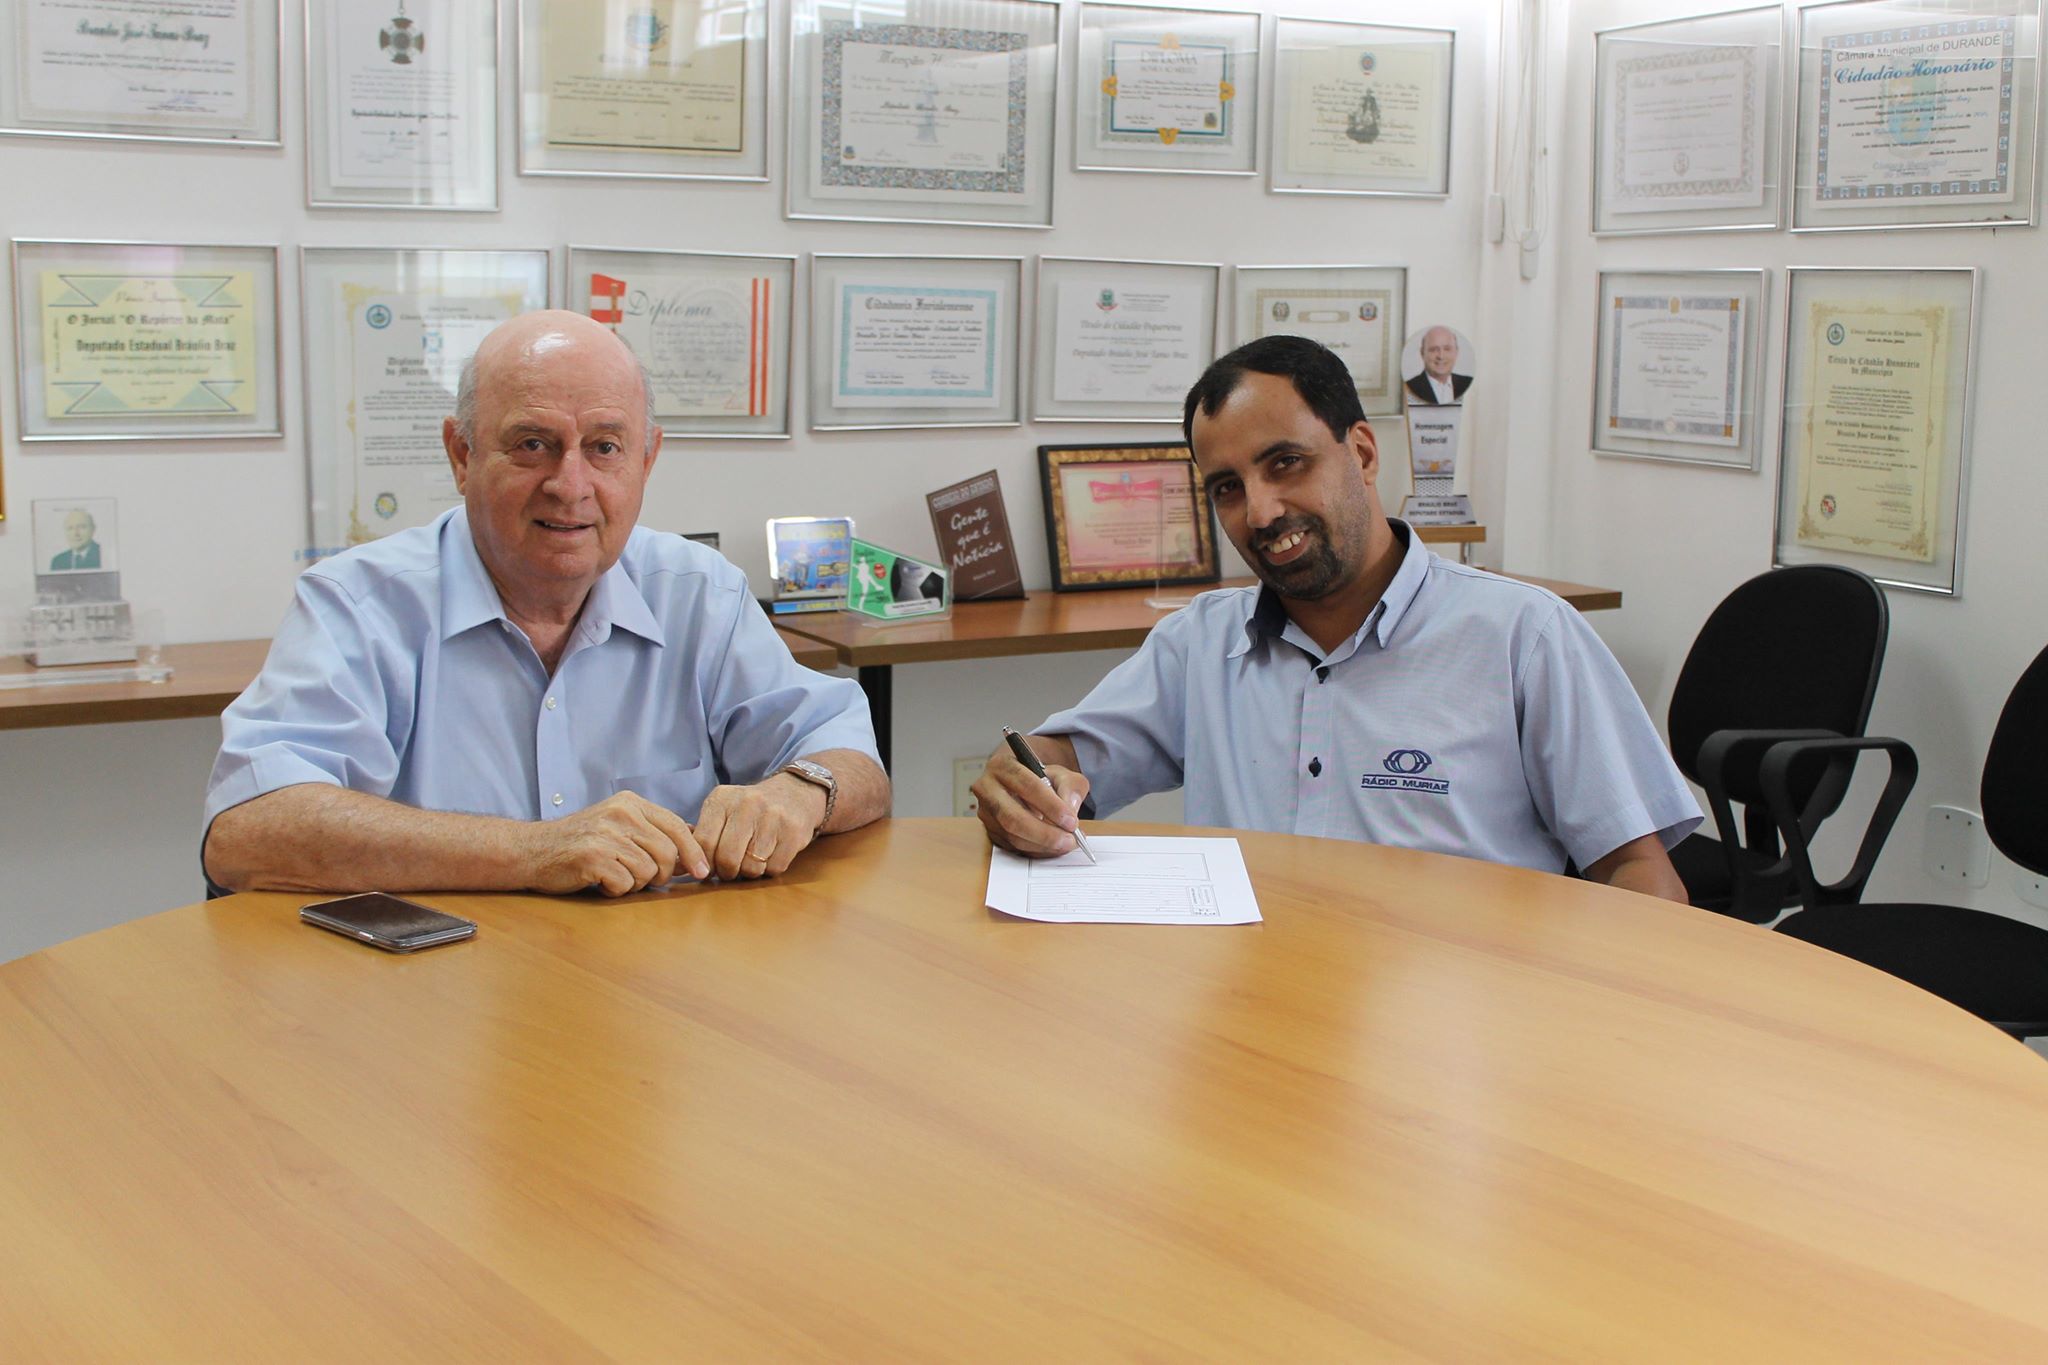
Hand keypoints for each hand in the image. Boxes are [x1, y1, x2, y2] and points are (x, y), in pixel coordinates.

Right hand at [526, 792, 706, 895]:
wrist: (533, 851)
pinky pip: (625, 884)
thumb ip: (653, 832)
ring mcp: (605, 834)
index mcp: (630, 803)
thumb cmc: (581, 843)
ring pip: (648, 872)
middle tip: (637, 877)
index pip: (676, 826)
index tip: (703, 871)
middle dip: (660, 874)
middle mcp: (620, 814)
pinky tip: (599, 881)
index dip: (694, 851)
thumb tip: (696, 847)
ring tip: (612, 874)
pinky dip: (615, 890)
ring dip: (633, 883)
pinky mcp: (592, 857)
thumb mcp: (618, 825)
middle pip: (666, 853)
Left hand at [692, 773, 827, 879]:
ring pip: (751, 867)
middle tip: (730, 869)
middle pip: (727, 858)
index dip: (703, 863)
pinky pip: (774, 868)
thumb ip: (703, 834)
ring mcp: (773, 817)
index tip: (708, 869)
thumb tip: (684, 865)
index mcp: (722, 799)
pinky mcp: (794, 832)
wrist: (795, 794)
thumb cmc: (750, 810)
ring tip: (751, 859)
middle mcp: (747, 804)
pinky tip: (770, 855)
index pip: (703, 842)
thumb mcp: (723, 809)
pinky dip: (770, 869)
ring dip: (749, 872)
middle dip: (726, 872)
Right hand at [972, 742, 1089, 857]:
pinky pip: (1012, 846)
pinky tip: (1052, 848)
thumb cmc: (1042, 779)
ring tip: (1064, 844)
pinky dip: (1035, 850)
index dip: (1051, 806)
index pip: (1026, 785)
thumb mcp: (1063, 774)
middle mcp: (987, 788)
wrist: (1027, 786)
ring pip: (1012, 835)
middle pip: (1012, 817)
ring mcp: (986, 812)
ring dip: (1041, 845)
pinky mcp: (990, 831)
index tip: (1071, 820)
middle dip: (1044, 833)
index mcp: (1003, 766)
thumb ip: (1071, 787)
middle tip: (1068, 839)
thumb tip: (1070, 808)